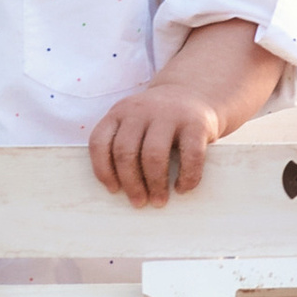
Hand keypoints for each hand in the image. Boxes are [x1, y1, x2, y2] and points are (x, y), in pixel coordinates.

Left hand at [90, 81, 225, 207]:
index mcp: (119, 112)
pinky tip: (182, 188)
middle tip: (139, 202)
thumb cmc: (158, 121)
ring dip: (155, 183)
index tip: (114, 190)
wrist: (194, 93)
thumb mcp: (134, 122)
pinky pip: (190, 155)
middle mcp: (141, 110)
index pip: (100, 142)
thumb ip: (123, 144)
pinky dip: (186, 177)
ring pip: (153, 154)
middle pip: (126, 152)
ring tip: (159, 200)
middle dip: (131, 183)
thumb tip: (119, 191)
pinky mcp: (196, 123)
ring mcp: (169, 114)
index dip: (103, 170)